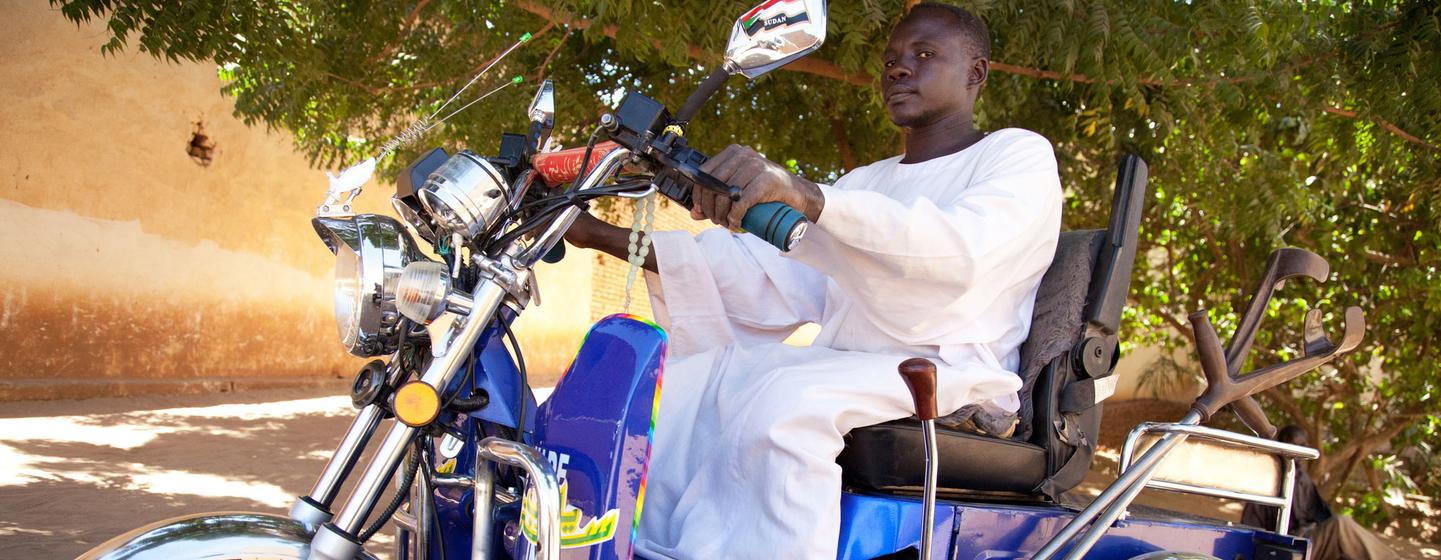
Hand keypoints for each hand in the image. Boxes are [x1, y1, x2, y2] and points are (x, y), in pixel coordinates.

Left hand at [694, 145, 824, 228]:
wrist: (797, 193)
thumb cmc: (765, 191)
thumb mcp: (738, 190)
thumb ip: (716, 198)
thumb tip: (694, 214)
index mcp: (734, 152)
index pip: (704, 173)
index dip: (698, 194)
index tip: (701, 210)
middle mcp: (744, 156)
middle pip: (713, 185)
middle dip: (710, 208)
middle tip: (716, 221)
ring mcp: (756, 167)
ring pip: (726, 195)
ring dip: (722, 215)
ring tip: (726, 224)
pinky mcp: (766, 181)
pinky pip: (741, 202)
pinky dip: (735, 216)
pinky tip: (735, 223)